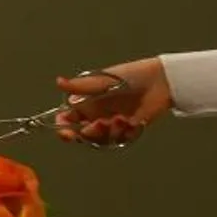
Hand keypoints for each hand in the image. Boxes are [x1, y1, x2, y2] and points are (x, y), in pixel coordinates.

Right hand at [53, 58, 171, 145]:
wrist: (157, 81)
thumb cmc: (127, 77)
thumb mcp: (100, 81)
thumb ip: (79, 86)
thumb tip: (58, 81)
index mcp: (85, 104)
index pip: (67, 120)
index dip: (63, 128)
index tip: (66, 132)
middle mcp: (95, 116)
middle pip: (83, 135)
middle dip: (90, 133)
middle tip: (101, 124)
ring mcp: (111, 124)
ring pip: (103, 140)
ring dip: (111, 132)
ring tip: (123, 119)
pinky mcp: (127, 130)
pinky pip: (121, 140)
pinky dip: (127, 133)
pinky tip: (134, 123)